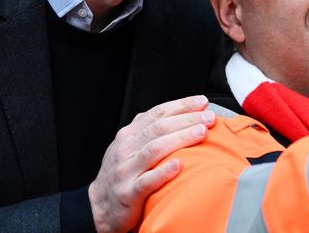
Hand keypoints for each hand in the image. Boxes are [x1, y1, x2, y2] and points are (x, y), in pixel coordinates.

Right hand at [88, 95, 215, 232]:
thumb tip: (188, 114)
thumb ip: (153, 131)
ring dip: (180, 139)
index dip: (182, 105)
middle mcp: (126, 148)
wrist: (100, 205)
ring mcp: (125, 170)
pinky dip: (163, 172)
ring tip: (201, 133)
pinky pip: (146, 181)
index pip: (158, 113)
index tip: (203, 102)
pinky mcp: (128, 193)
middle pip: (159, 128)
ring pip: (154, 150)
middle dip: (187, 120)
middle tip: (209, 117)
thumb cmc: (124, 172)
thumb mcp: (133, 146)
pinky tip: (179, 165)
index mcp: (130, 133)